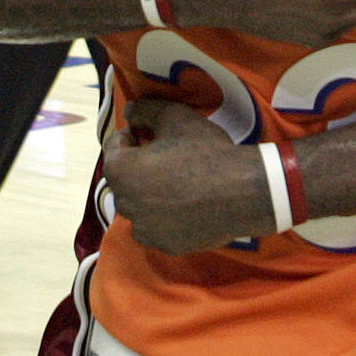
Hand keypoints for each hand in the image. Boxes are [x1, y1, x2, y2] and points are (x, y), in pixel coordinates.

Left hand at [103, 98, 270, 253]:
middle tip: (166, 155)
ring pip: (139, 205)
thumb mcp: (174, 116)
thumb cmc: (204, 152)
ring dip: (149, 192)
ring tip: (177, 180)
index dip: (131, 135)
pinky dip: (164, 215)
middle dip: (139, 165)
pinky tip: (186, 203)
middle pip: (124, 178)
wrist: (242, 193)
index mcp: (121, 171)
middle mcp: (125, 204)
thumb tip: (130, 111)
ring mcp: (145, 229)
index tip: (149, 132)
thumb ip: (144, 110)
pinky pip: (157, 226)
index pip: (114, 147)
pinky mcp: (165, 245)